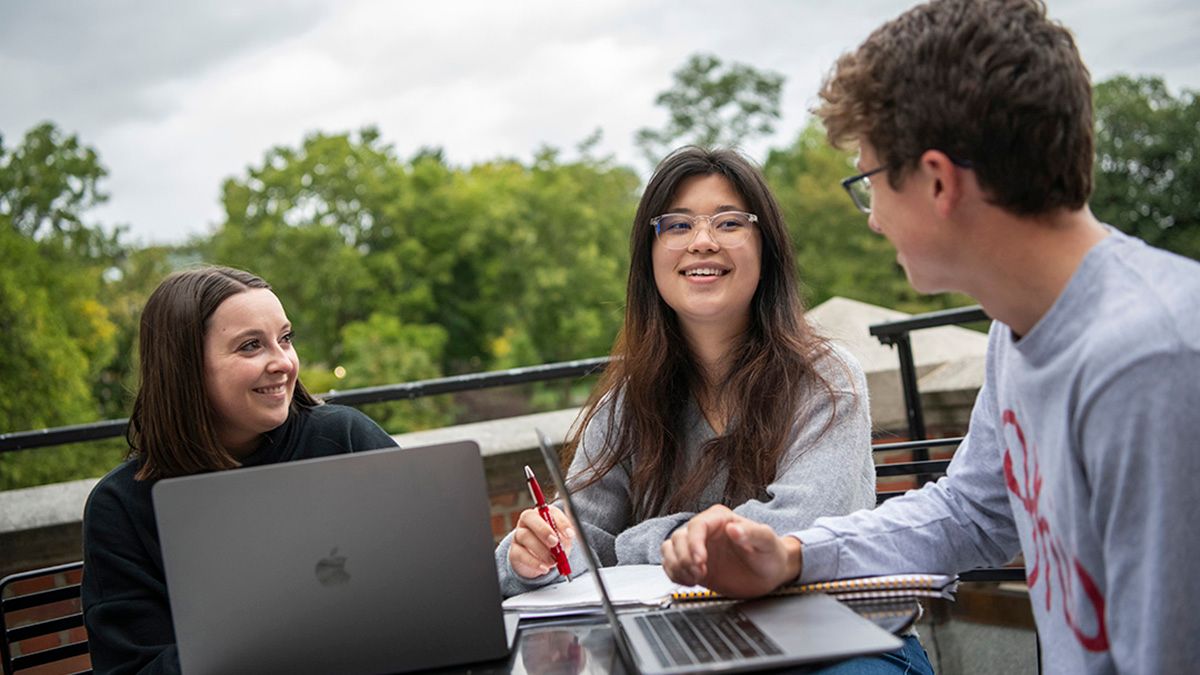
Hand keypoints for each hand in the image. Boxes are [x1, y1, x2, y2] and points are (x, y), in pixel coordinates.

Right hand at [508, 505, 575, 578]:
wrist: (538, 561)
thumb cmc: (553, 545)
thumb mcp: (563, 539)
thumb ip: (565, 536)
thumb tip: (569, 535)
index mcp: (542, 513)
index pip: (549, 510)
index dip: (560, 522)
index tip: (570, 535)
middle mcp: (528, 521)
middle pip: (529, 517)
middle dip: (543, 530)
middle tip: (555, 542)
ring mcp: (518, 534)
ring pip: (525, 536)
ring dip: (541, 550)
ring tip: (553, 561)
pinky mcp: (514, 551)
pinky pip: (520, 554)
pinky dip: (534, 562)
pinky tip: (544, 568)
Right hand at [660, 505, 801, 597]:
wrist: (769, 574)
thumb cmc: (770, 553)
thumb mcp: (766, 541)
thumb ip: (752, 532)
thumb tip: (734, 528)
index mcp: (720, 519)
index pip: (697, 526)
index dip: (694, 543)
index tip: (701, 561)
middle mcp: (705, 531)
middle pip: (679, 538)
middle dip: (686, 558)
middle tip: (701, 573)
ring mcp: (697, 547)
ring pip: (670, 549)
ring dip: (678, 566)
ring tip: (695, 578)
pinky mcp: (693, 564)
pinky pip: (671, 564)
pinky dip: (674, 574)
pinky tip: (690, 581)